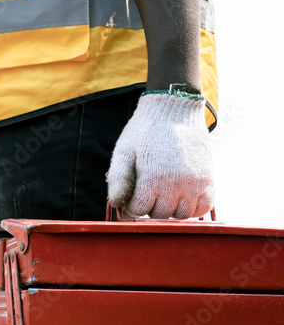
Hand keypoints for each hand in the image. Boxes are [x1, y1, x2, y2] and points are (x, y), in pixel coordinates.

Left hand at [107, 92, 213, 218]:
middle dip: (149, 207)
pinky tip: (182, 198)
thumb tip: (116, 204)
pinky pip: (204, 207)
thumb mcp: (124, 151)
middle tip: (147, 193)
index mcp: (152, 177)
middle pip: (160, 214)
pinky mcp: (208, 177)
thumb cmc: (145, 130)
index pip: (139, 210)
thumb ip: (118, 179)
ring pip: (182, 214)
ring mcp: (195, 181)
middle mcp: (176, 182)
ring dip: (170, 210)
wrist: (174, 109)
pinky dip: (193, 208)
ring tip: (163, 195)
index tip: (132, 195)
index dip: (132, 205)